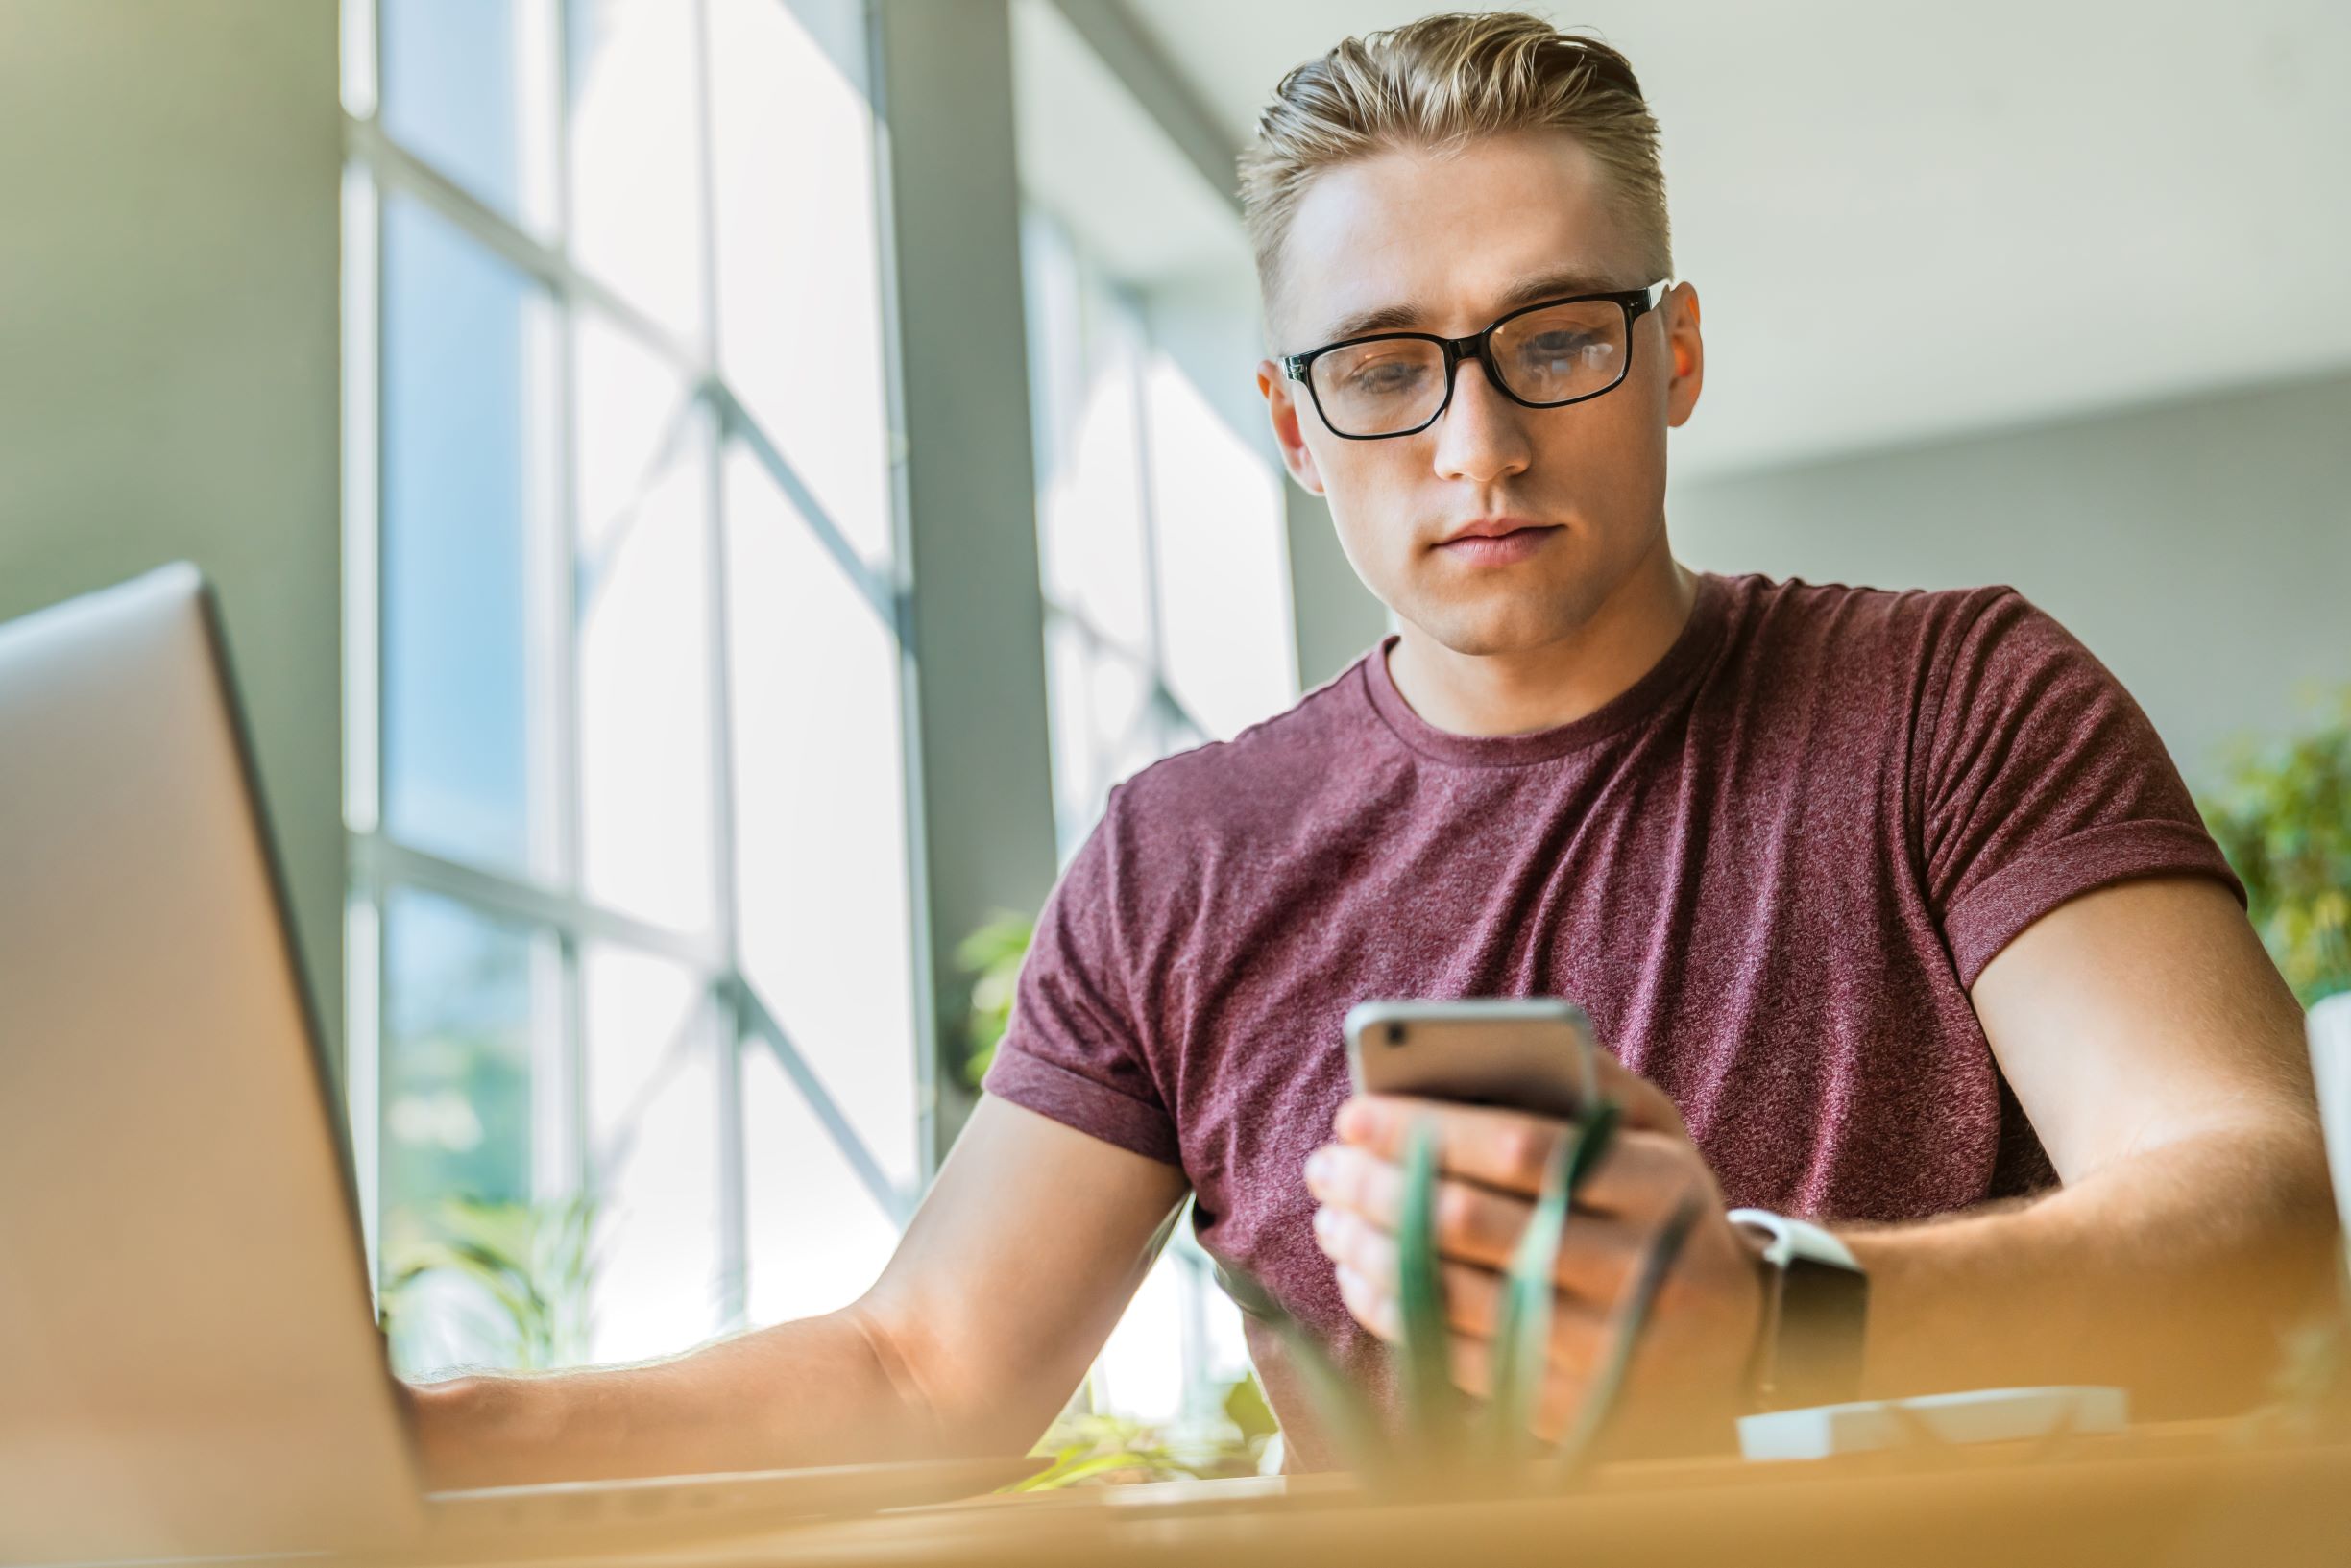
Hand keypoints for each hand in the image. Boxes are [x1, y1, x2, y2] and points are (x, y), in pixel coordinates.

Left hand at [1303, 1067, 1765, 1449]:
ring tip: (1331, 1216)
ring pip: (1451, 1294)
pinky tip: (1359, 1275)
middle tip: (1324, 1167)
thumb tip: (1489, 1042)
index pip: (1519, 1147)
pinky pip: (1458, 1358)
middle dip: (1377, 1187)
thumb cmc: (1668, 1207)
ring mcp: (1605, 1348)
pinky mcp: (1573, 1407)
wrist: (1742, 1336)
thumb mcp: (1659, 1132)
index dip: (1425, 1129)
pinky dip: (1393, 1312)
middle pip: (1470, 1222)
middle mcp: (1636, 1270)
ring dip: (1371, 1249)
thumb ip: (1589, 1079)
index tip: (1353, 1114)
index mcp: (1658, 1186)